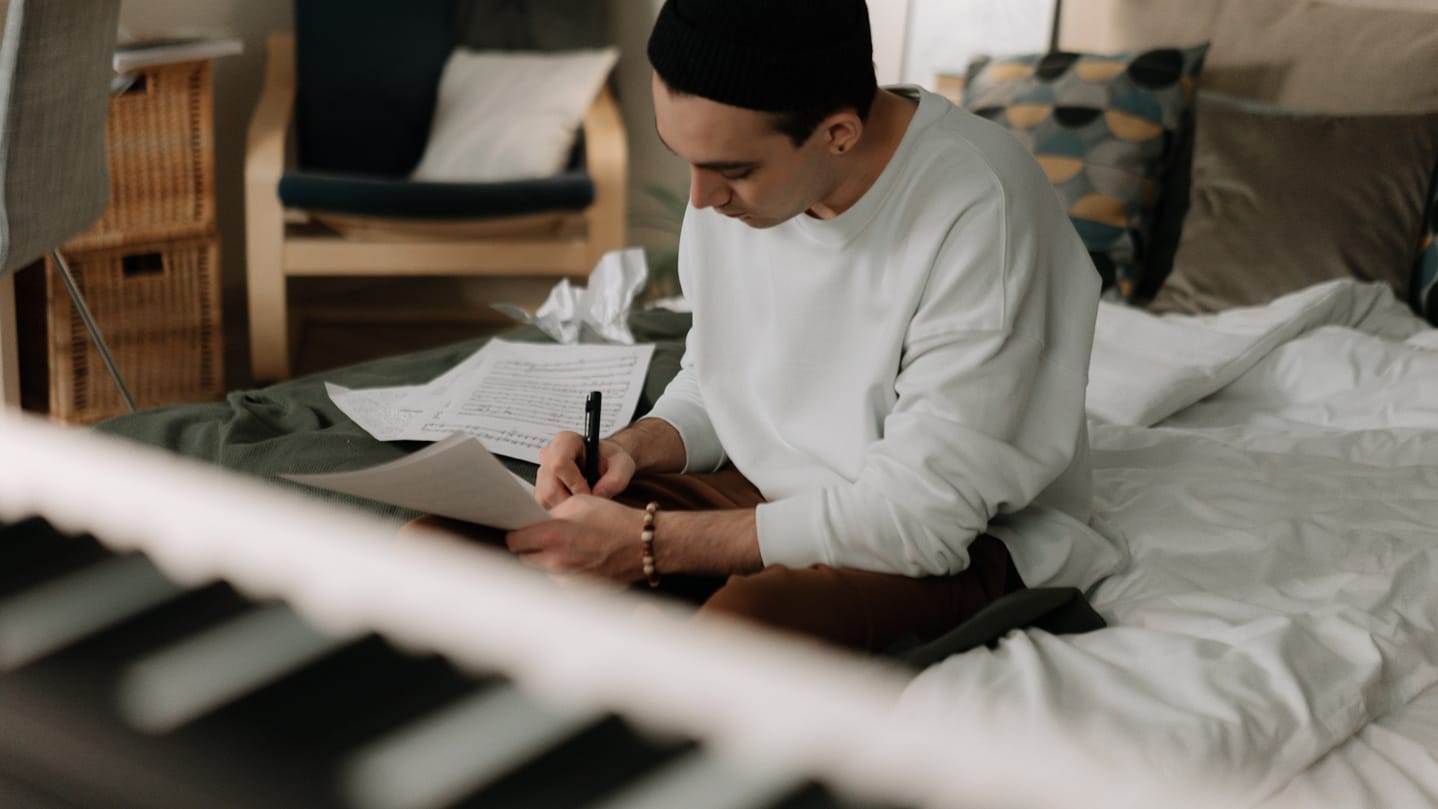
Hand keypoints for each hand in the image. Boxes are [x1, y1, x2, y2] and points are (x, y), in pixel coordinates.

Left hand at [505, 495, 644, 581]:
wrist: (644, 543)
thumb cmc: (617, 521)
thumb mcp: (580, 502)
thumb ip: (551, 513)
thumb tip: (534, 520)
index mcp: (551, 537)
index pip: (513, 541)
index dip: (517, 534)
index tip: (521, 531)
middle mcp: (556, 563)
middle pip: (526, 558)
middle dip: (532, 547)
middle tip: (547, 537)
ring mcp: (568, 581)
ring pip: (544, 571)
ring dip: (549, 561)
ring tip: (571, 548)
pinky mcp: (580, 592)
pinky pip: (562, 582)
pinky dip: (566, 572)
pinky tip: (583, 559)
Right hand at [535, 431, 635, 507]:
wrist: (605, 464)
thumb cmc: (611, 460)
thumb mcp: (623, 465)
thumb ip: (617, 479)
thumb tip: (599, 494)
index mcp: (566, 440)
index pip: (559, 464)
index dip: (574, 484)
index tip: (590, 493)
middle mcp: (549, 454)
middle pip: (549, 487)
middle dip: (570, 501)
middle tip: (588, 504)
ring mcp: (542, 471)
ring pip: (545, 499)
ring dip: (565, 508)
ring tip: (584, 502)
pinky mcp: (541, 487)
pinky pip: (545, 505)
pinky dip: (561, 510)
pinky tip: (575, 504)